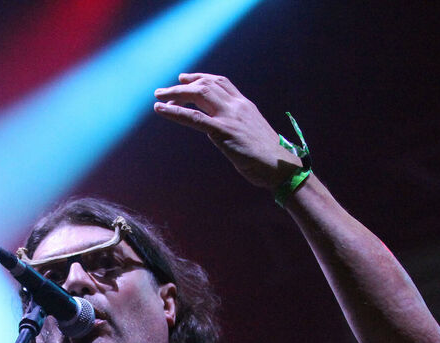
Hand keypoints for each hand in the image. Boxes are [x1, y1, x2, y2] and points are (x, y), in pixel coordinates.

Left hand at [153, 74, 299, 189]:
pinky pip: (194, 118)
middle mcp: (237, 106)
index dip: (200, 77)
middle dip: (182, 85)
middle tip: (162, 92)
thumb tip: (222, 129)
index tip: (184, 78)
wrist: (281, 167)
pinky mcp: (223, 132)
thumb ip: (237, 125)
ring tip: (158, 98)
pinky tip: (161, 110)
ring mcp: (230, 117)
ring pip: (199, 95)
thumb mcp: (252, 132)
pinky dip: (175, 112)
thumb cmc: (267, 156)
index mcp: (245, 105)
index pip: (221, 82)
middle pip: (206, 85)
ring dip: (175, 94)